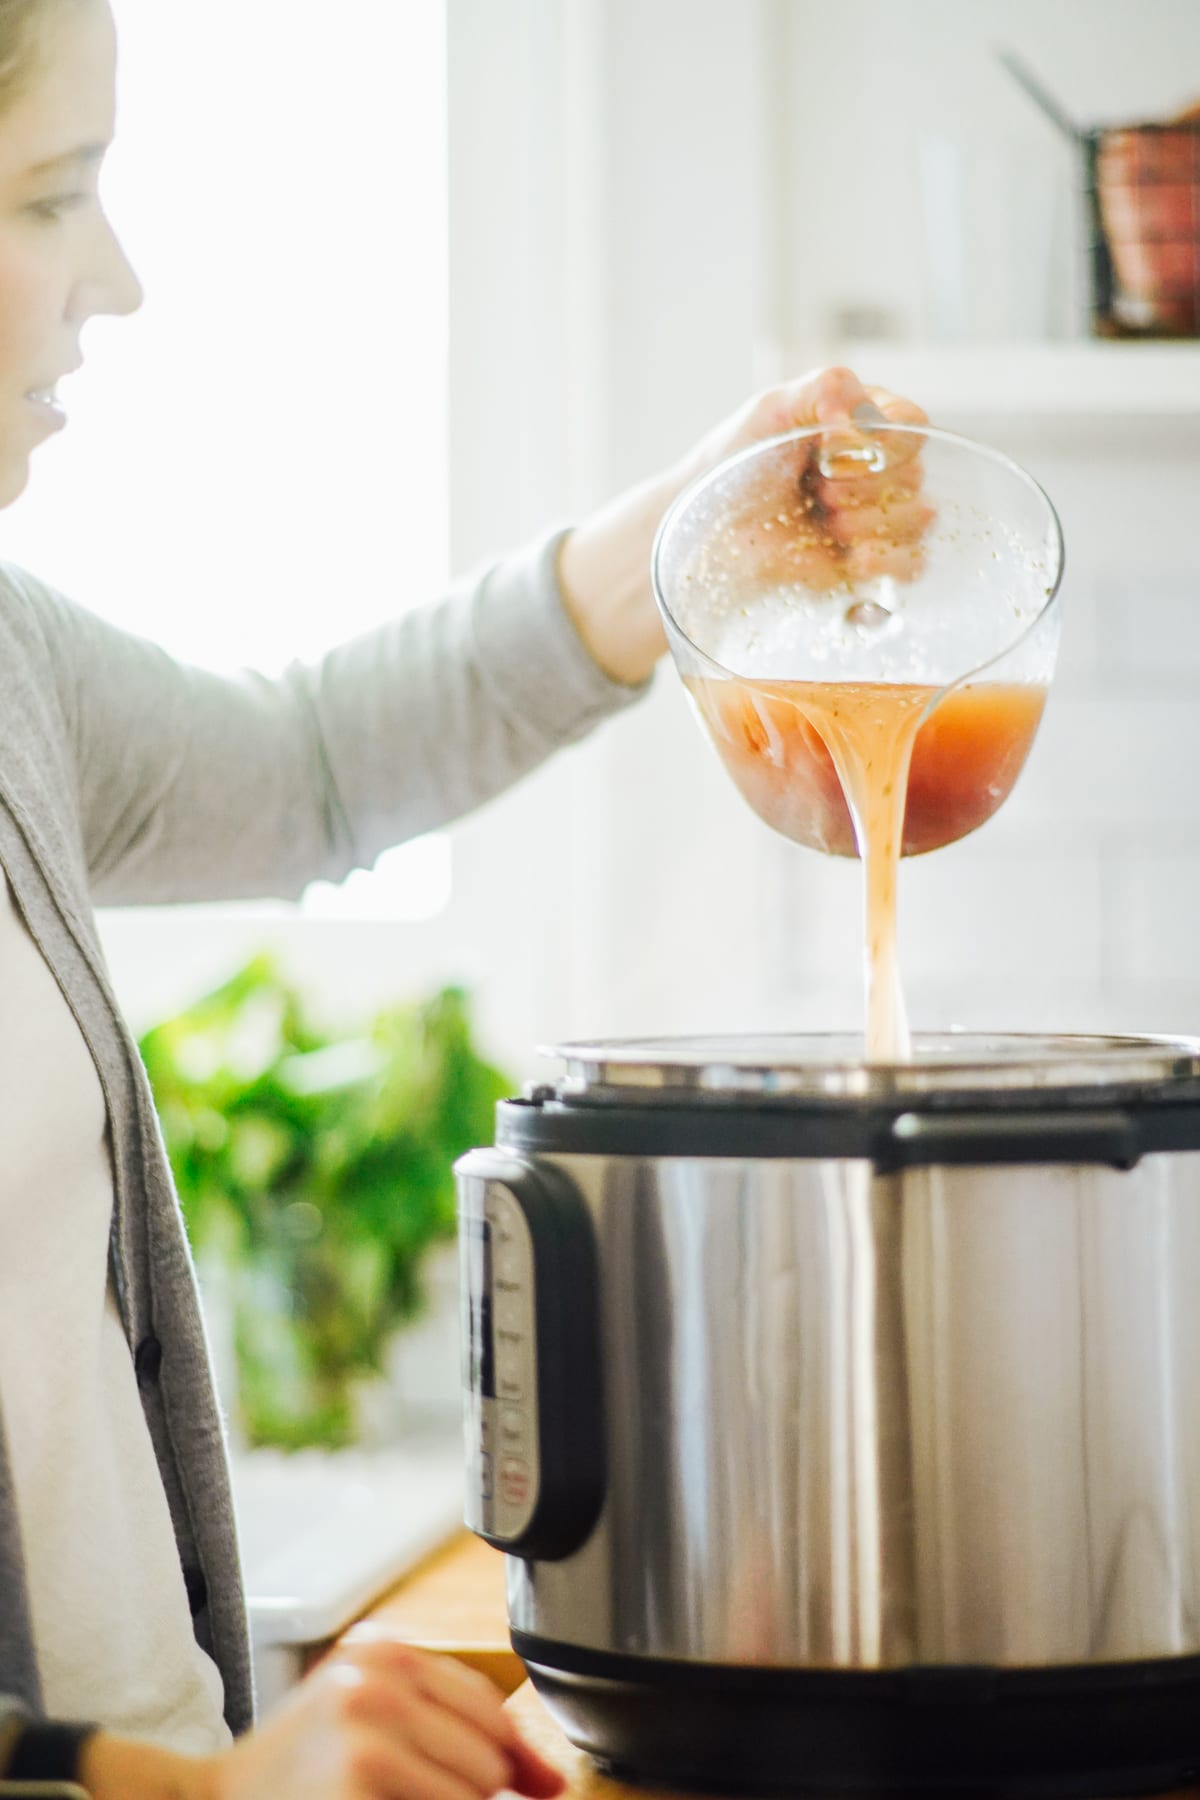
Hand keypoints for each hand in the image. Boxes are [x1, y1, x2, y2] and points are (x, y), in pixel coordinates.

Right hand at [80, 1637, 564, 1799]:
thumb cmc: (295, 1774)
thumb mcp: (371, 1718)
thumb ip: (455, 1730)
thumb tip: (551, 1781)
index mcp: (382, 1649)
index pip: (489, 1706)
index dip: (519, 1757)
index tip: (542, 1786)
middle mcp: (378, 1675)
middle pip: (489, 1752)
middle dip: (474, 1793)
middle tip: (409, 1796)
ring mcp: (368, 1725)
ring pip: (475, 1790)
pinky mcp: (361, 1776)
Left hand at [557, 366, 928, 686]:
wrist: (704, 530)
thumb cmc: (733, 465)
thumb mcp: (770, 409)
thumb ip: (824, 389)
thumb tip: (864, 417)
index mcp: (864, 424)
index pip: (912, 425)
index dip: (883, 444)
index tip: (833, 455)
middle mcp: (878, 470)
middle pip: (916, 473)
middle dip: (863, 486)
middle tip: (817, 490)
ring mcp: (876, 518)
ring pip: (918, 519)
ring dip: (869, 522)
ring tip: (823, 521)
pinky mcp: (869, 564)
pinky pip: (911, 566)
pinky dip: (886, 561)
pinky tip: (851, 558)